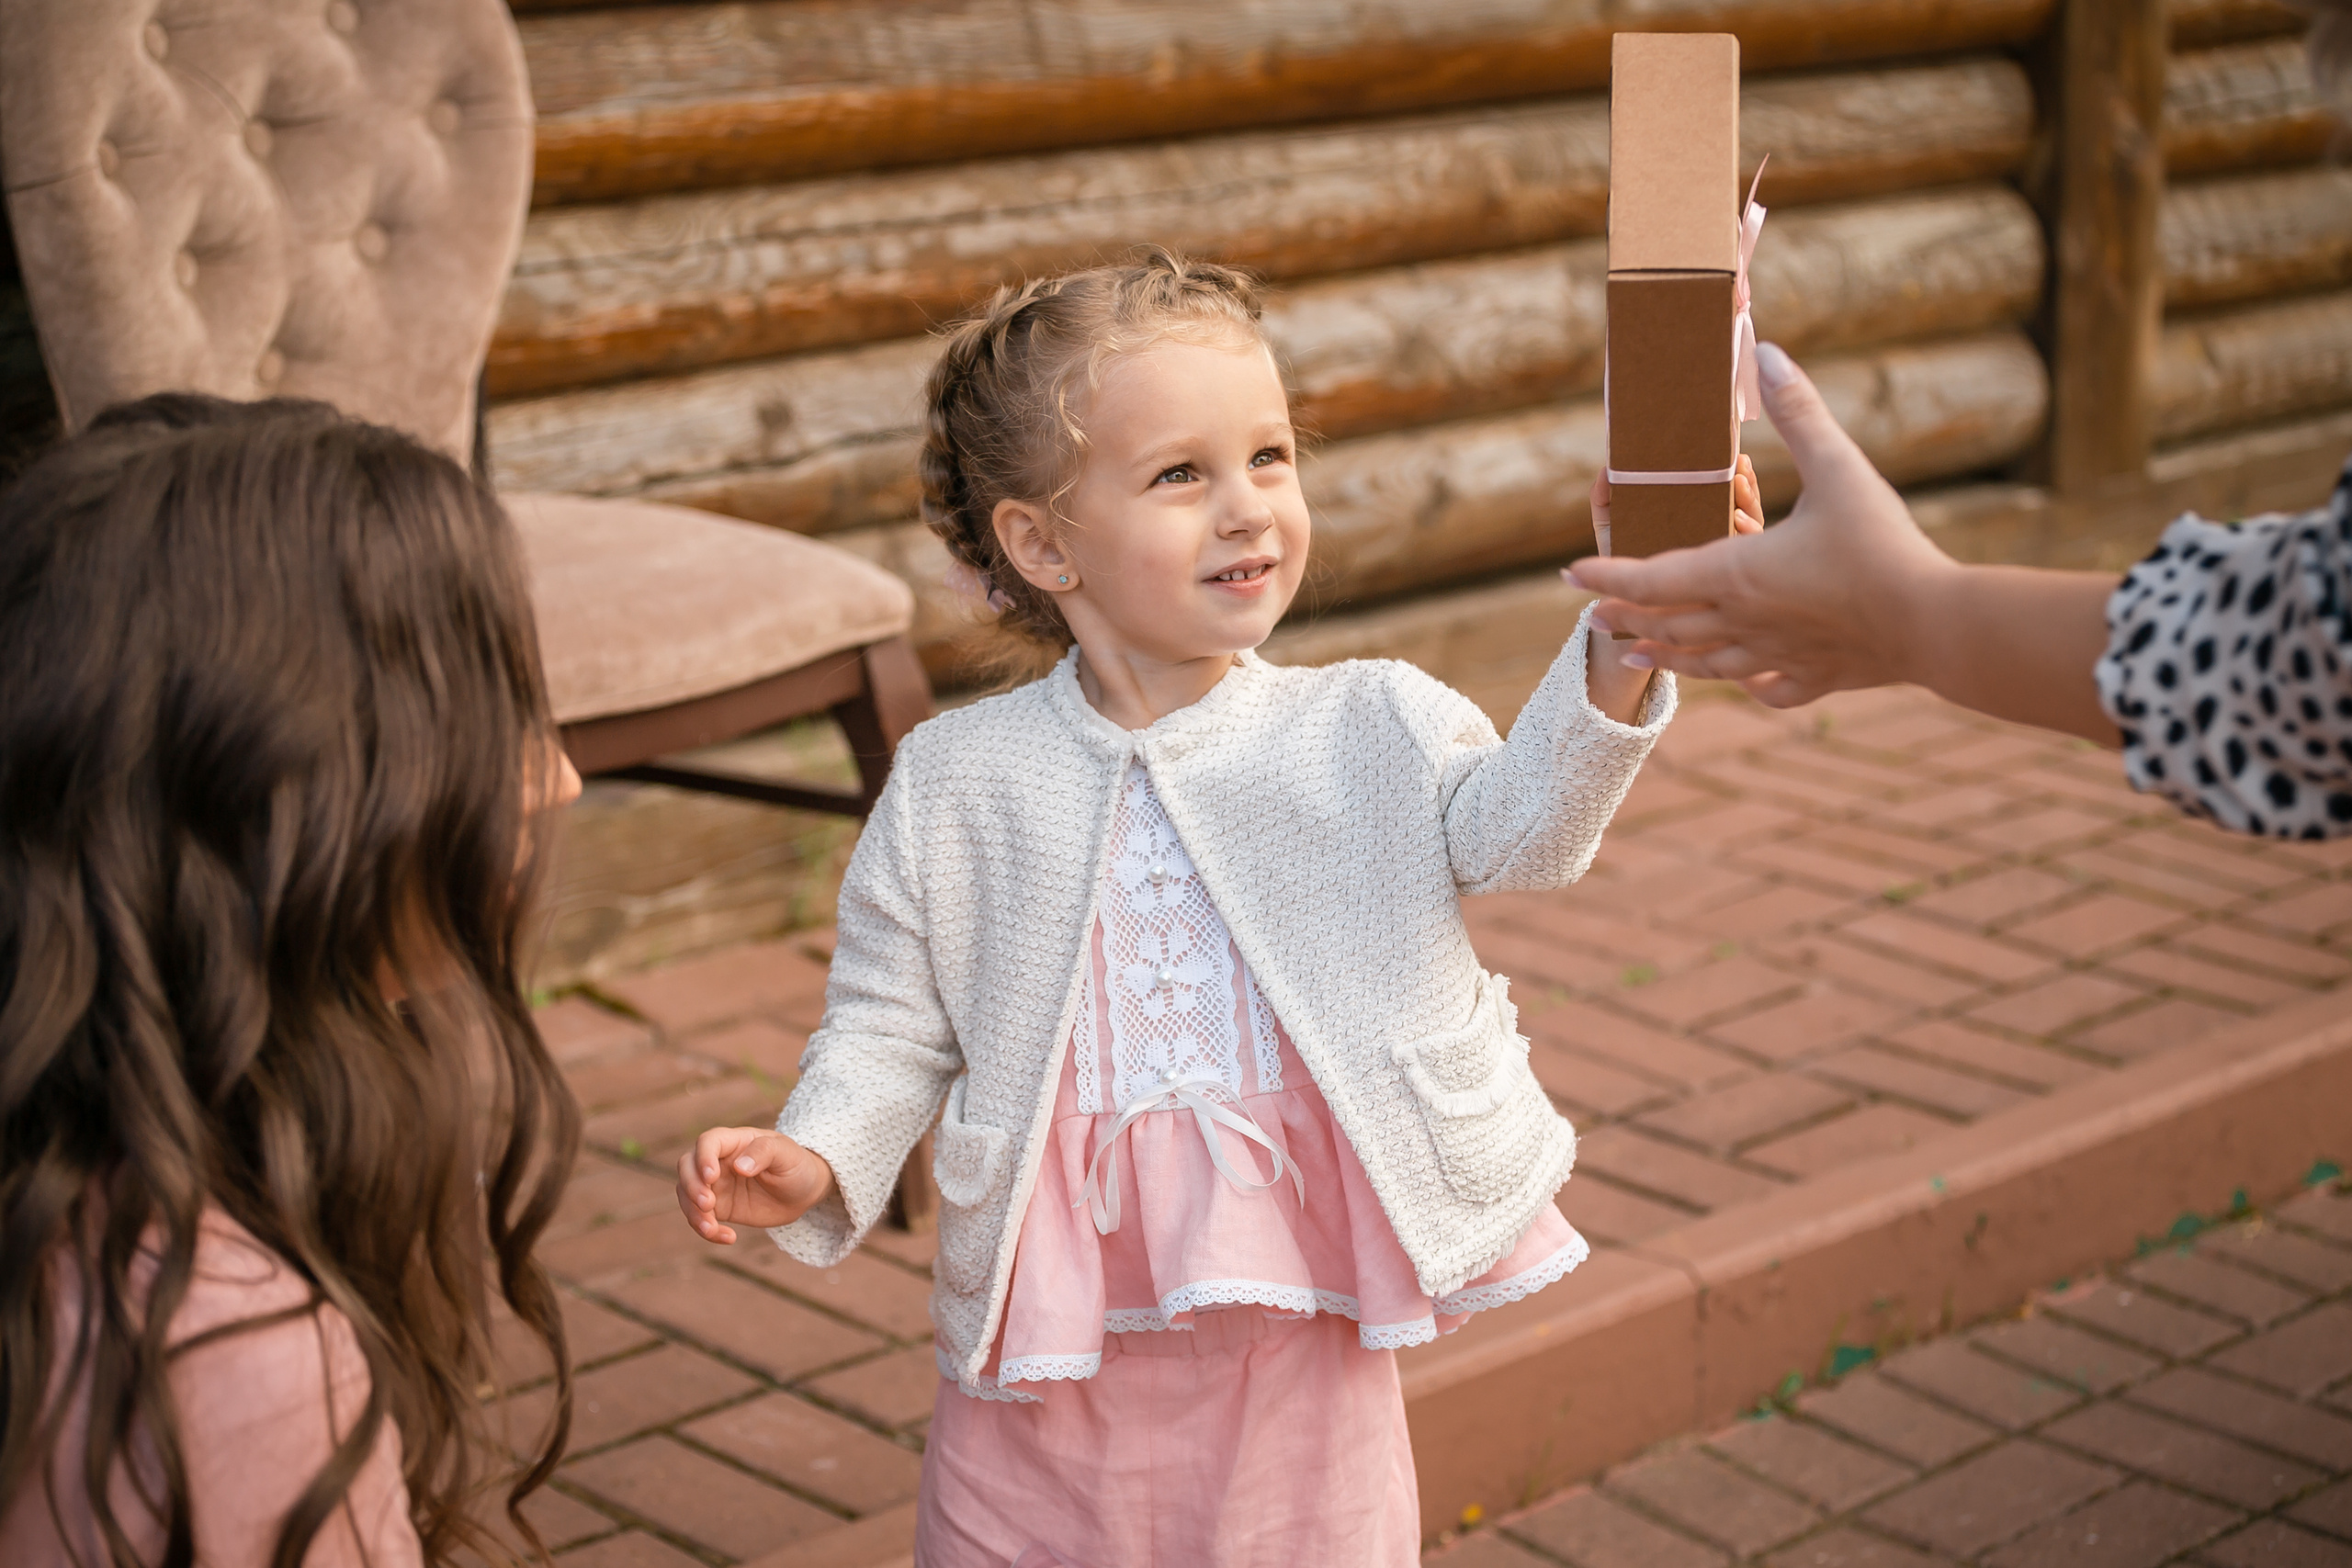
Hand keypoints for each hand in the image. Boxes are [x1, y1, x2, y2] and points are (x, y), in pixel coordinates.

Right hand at [677, 1128, 836, 1243]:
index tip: (711, 1176)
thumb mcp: (787, 1155)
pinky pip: (700, 1218)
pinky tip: (729, 1238)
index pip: (708, 1142)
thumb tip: (740, 1166)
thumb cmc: (796, 1165)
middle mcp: (719, 1161)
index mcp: (735, 1141)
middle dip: (691, 1186)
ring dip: (693, 1213)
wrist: (803, 1192)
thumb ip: (764, 1153)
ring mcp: (716, 1185)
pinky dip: (707, 1230)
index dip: (703, 1157)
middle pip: (687, 1166)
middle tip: (708, 1204)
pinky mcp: (718, 1207)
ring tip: (712, 1228)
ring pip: (687, 1194)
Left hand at [1571, 344, 1954, 706]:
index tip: (1571, 573)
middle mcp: (1745, 621)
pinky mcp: (1818, 678)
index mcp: (1738, 574)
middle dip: (1625, 616)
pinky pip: (1771, 689)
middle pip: (1668, 623)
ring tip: (1638, 653)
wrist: (1936, 625)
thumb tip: (1769, 352)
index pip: (1652, 577)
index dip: (1607, 575)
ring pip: (1707, 663)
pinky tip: (1747, 685)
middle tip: (1591, 614)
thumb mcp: (1839, 467)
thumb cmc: (1884, 546)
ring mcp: (1779, 656)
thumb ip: (1800, 412)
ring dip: (1668, 655)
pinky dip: (1750, 686)